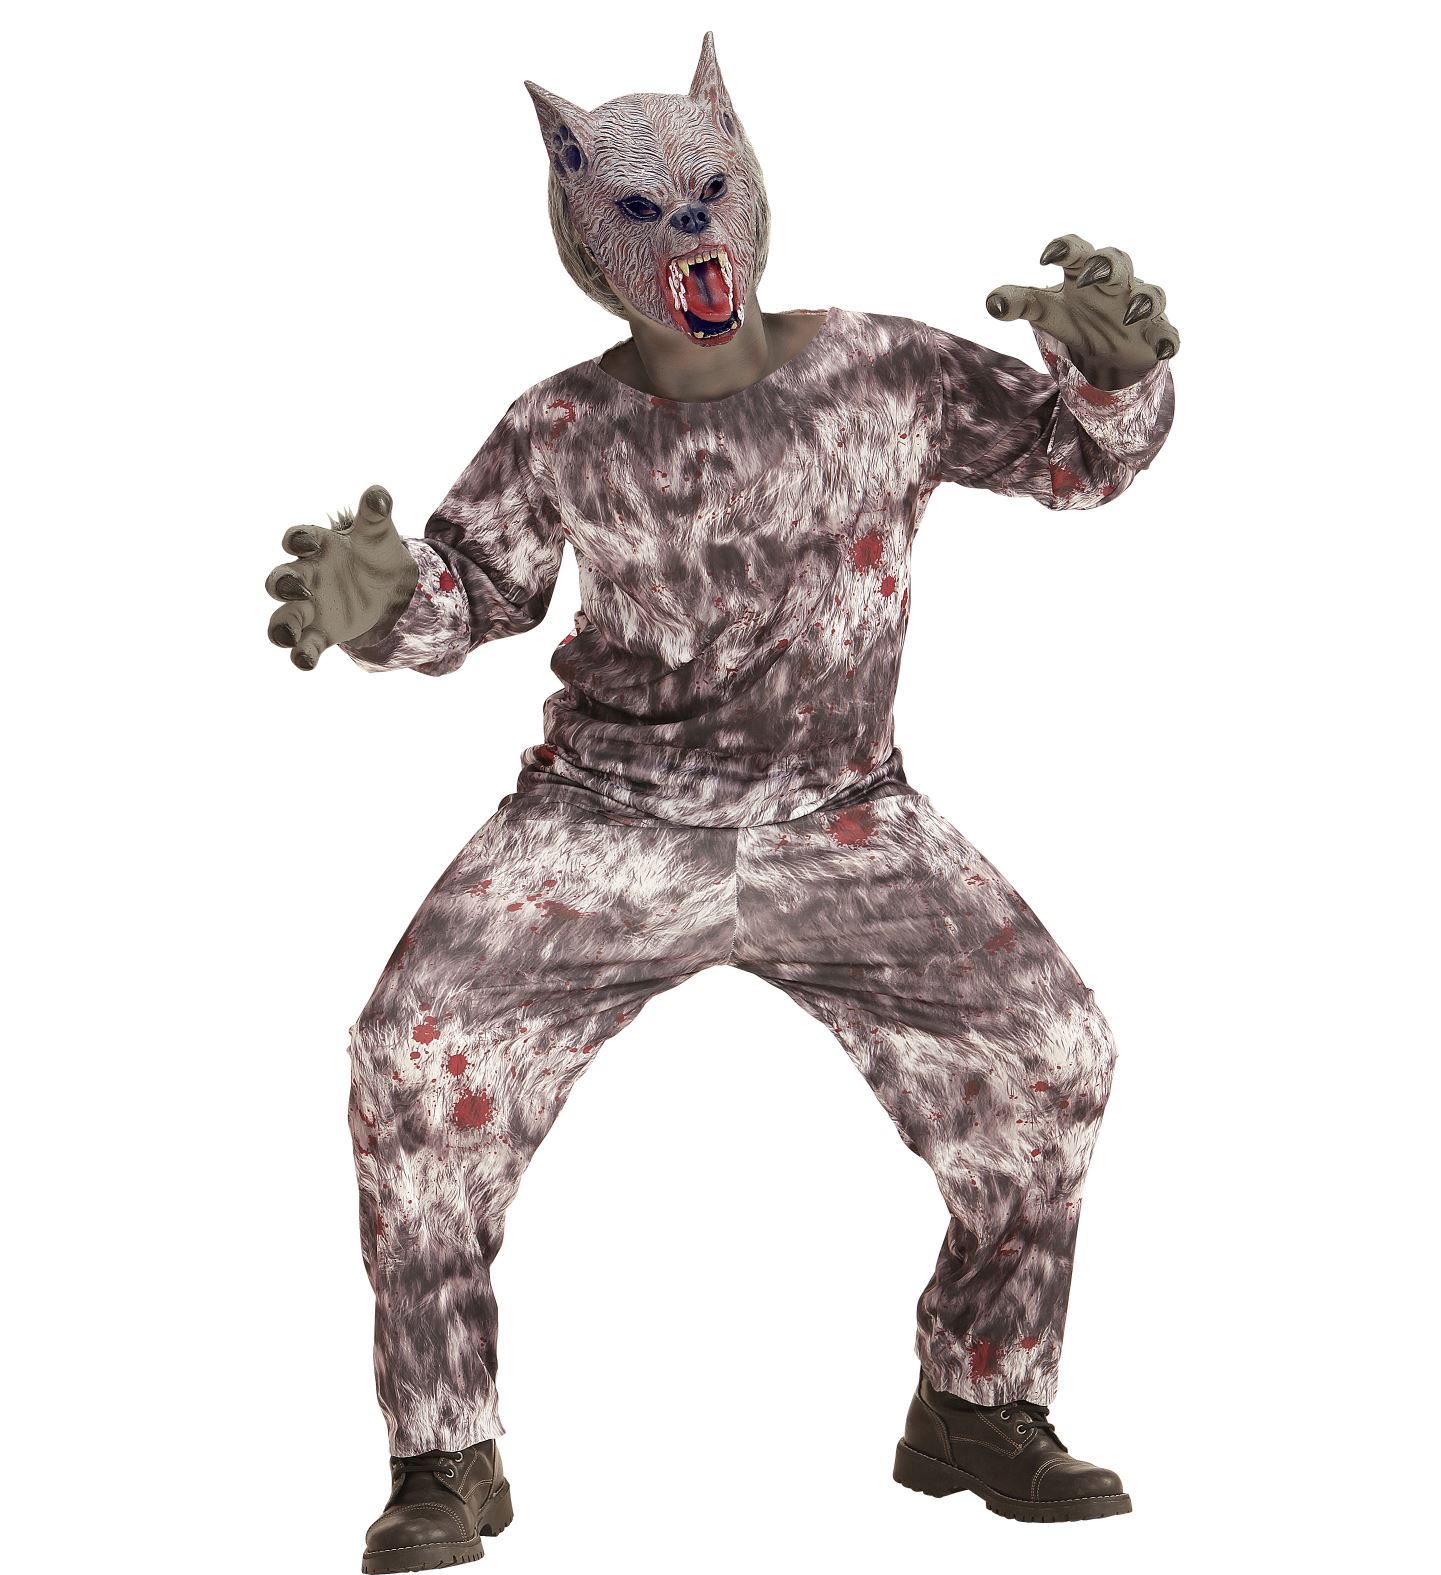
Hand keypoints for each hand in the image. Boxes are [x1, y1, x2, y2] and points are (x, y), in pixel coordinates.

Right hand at [265, 485, 419, 669]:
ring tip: (288, 636)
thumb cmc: (375, 554)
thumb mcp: (379, 535)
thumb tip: (378, 492)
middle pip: (280, 580)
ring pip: (283, 618)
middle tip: (298, 588)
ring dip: (281, 626)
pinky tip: (305, 662)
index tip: (302, 543)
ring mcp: (310, 607)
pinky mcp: (321, 632)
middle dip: (282, 584)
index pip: (299, 539)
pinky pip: (304, 646)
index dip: (297, 539)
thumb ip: (375, 515)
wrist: (390, 587)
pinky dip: (302, 655)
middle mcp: (306, 576)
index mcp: (318, 547)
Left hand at [985, 235, 1179, 389]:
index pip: (1078, 251)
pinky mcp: (1154, 334)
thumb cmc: (1078, 317)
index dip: (1066, 248)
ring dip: (1143, 300)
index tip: (1046, 256)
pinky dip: (1169, 339)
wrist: (1109, 348)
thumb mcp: (1045, 311)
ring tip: (1131, 312)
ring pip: (1150, 294)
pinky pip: (1167, 333)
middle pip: (1119, 262)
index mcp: (1086, 273)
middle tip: (1091, 273)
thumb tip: (993, 303)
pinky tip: (1165, 349)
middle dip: (1108, 266)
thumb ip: (1019, 302)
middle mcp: (1116, 285)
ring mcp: (1139, 308)